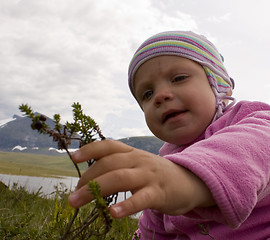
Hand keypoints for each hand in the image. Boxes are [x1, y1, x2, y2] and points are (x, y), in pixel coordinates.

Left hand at [68, 140, 213, 217]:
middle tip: (72, 197)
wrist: (189, 180)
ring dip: (96, 190)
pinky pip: (141, 198)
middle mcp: (139, 160)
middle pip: (109, 164)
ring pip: (120, 178)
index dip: (90, 149)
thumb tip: (91, 177)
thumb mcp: (138, 164)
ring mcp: (149, 175)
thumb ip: (119, 166)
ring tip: (77, 202)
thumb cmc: (156, 175)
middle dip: (87, 179)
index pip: (109, 146)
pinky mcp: (159, 192)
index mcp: (132, 153)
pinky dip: (126, 205)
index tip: (73, 157)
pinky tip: (113, 213)